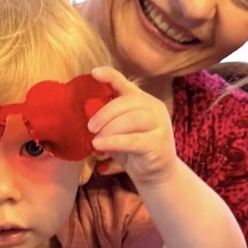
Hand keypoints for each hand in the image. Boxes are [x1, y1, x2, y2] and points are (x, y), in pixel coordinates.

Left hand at [87, 67, 176, 186]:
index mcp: (143, 100)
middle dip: (104, 113)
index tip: (94, 73)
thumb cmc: (134, 150)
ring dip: (109, 129)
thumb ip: (108, 120)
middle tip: (90, 126)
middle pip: (127, 102)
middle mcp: (155, 108)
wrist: (157, 174)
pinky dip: (114, 142)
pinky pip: (133, 140)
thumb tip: (86, 116)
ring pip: (131, 119)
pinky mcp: (159, 144)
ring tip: (95, 141)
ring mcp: (160, 125)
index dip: (110, 76)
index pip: (126, 83)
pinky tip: (100, 146)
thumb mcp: (119, 132)